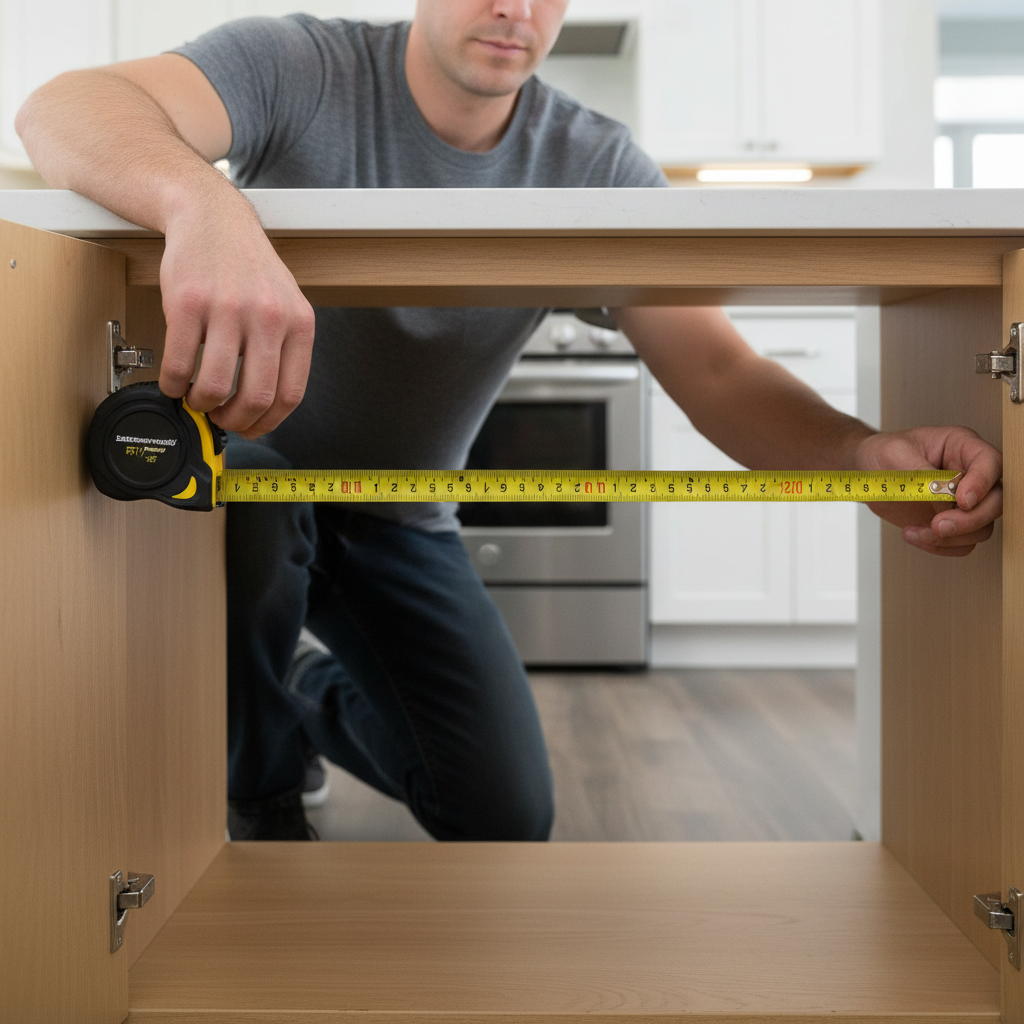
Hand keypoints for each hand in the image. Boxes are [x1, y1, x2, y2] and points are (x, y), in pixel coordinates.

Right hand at [158, 192, 315, 437]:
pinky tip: (175, 381)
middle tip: (221, 418)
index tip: (252, 428)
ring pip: (216, 385)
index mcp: (298, 324)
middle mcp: (268, 317)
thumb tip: (265, 406)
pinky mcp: (189, 303)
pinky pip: (180, 362)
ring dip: (202, 404)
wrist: (213, 218)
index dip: (268, 422)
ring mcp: (228, 309)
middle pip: (256, 396)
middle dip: (236, 420)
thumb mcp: (285, 305)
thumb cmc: (248, 267)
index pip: (290, 394)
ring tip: (197, 399)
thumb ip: (282, 349)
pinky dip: (174, 384)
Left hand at [854, 426, 1001, 556]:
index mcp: (961, 447)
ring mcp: (961, 501)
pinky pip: (961, 543)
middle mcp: (969, 474)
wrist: (865, 472)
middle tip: (938, 525)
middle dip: (970, 520)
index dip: (982, 483)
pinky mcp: (950, 522)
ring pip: (981, 528)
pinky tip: (914, 535)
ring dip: (950, 537)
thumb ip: (922, 473)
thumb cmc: (882, 454)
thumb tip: (944, 495)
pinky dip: (940, 546)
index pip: (990, 462)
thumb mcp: (894, 454)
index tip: (961, 501)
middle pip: (995, 501)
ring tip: (915, 531)